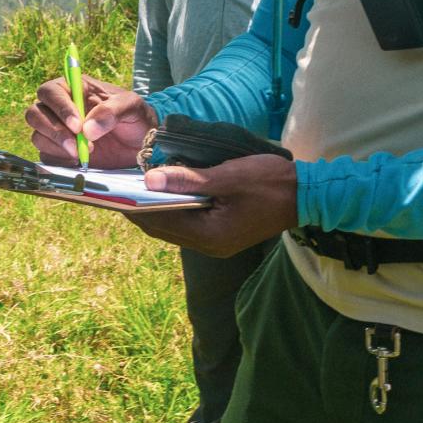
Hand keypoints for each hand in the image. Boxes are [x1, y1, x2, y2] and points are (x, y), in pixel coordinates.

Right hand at [26, 75, 153, 168]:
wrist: (141, 143)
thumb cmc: (135, 117)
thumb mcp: (131, 107)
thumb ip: (111, 112)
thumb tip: (87, 130)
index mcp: (73, 89)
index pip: (50, 92)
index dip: (59, 108)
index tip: (77, 126)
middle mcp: (59, 108)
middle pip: (35, 114)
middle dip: (54, 132)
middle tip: (78, 146)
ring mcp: (56, 131)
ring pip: (38, 136)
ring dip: (58, 147)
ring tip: (86, 154)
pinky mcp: (59, 152)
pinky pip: (46, 156)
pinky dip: (60, 161)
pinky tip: (80, 161)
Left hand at [131, 154, 300, 255]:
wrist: (308, 195)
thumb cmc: (271, 183)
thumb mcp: (229, 177)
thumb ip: (189, 179)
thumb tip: (150, 180)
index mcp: (210, 236)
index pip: (160, 222)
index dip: (135, 207)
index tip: (115, 190)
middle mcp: (209, 245)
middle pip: (163, 228)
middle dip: (141, 209)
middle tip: (120, 186)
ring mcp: (216, 243)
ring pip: (174, 227)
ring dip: (157, 209)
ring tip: (137, 186)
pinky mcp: (222, 234)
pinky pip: (188, 223)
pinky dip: (174, 209)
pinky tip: (166, 191)